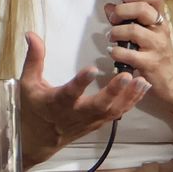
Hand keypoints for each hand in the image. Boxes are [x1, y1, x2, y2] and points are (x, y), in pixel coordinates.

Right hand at [19, 32, 149, 167]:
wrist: (40, 139)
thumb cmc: (34, 107)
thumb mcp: (29, 83)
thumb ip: (34, 59)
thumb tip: (32, 34)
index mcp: (56, 103)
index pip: (68, 93)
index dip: (80, 83)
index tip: (91, 69)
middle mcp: (75, 114)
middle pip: (97, 106)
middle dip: (113, 92)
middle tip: (127, 75)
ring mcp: (90, 120)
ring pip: (112, 111)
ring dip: (129, 96)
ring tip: (142, 80)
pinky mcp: (99, 122)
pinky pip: (118, 113)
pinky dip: (132, 101)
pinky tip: (144, 87)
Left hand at [104, 0, 172, 110]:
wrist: (171, 79)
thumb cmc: (155, 53)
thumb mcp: (146, 33)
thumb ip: (127, 19)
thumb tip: (109, 6)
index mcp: (161, 19)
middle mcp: (161, 29)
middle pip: (143, 9)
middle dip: (122, 11)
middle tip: (113, 19)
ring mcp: (157, 46)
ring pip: (134, 30)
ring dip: (116, 32)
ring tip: (110, 37)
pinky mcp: (151, 63)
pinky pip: (128, 54)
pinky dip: (116, 52)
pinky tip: (113, 52)